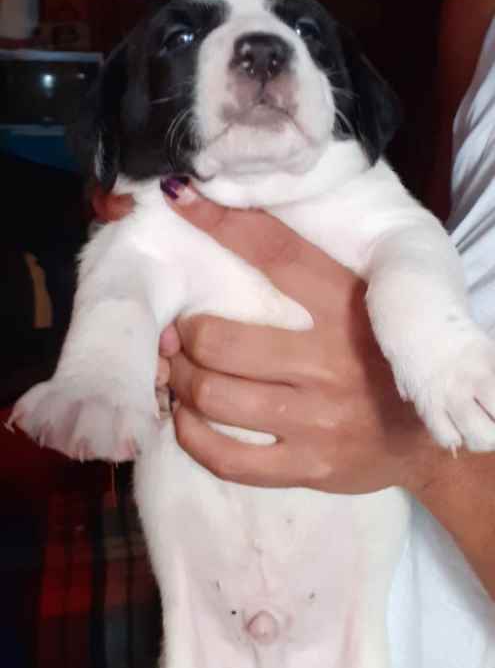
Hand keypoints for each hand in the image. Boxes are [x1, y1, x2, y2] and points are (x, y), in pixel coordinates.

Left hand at [93, 180, 439, 494]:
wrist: (428, 441)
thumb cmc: (382, 364)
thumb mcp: (361, 306)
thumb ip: (310, 276)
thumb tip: (233, 230)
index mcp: (346, 307)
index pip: (275, 252)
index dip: (220, 224)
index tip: (180, 201)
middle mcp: (329, 362)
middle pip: (219, 341)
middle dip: (182, 336)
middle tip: (175, 336)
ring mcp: (318, 420)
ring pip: (213, 397)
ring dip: (179, 382)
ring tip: (175, 374)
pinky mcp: (309, 466)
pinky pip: (228, 458)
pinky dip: (192, 437)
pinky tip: (188, 421)